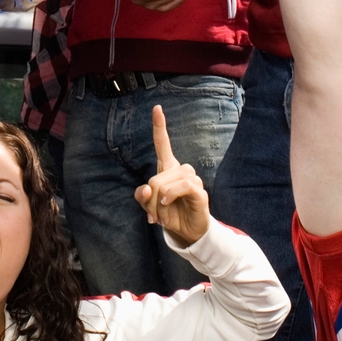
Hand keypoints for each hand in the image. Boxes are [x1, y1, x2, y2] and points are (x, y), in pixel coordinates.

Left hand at [133, 106, 209, 242]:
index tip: (157, 108)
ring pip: (167, 180)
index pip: (163, 144)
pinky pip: (183, 185)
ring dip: (159, 201)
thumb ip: (142, 196)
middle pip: (156, 176)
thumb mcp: (149, 206)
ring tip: (161, 214)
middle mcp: (181, 170)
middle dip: (149, 198)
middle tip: (152, 215)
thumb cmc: (169, 214)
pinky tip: (167, 204)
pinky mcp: (199, 191)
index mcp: (168, 169)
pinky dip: (171, 195)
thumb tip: (146, 188)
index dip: (160, 126)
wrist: (186, 232)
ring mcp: (192, 180)